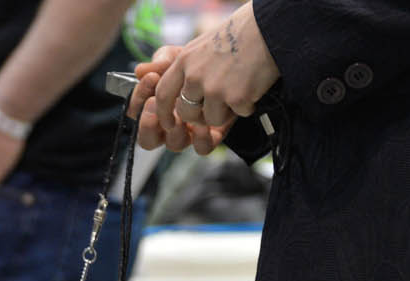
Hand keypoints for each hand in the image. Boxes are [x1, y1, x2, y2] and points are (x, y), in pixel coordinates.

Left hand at [130, 2, 278, 154]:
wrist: (270, 28)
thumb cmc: (236, 37)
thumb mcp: (198, 46)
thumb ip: (171, 63)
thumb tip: (140, 72)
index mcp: (184, 62)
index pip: (162, 95)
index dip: (163, 113)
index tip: (169, 122)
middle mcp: (195, 76)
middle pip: (186, 114)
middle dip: (199, 116)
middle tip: (217, 103)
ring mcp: (214, 88)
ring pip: (210, 120)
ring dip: (225, 112)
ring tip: (238, 89)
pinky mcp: (235, 97)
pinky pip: (237, 115)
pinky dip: (247, 106)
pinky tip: (252, 86)